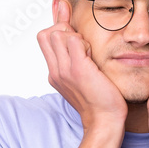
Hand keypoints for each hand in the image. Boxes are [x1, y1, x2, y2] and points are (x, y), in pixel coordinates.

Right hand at [36, 0, 126, 133]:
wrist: (105, 120)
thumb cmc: (99, 98)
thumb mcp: (82, 73)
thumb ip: (75, 55)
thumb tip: (76, 38)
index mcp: (54, 72)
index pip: (44, 38)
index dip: (57, 27)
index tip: (73, 33)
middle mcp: (55, 71)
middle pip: (45, 33)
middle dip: (64, 30)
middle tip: (80, 44)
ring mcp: (64, 70)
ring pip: (57, 34)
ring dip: (75, 36)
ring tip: (87, 52)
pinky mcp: (77, 69)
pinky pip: (73, 40)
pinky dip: (84, 42)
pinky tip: (93, 56)